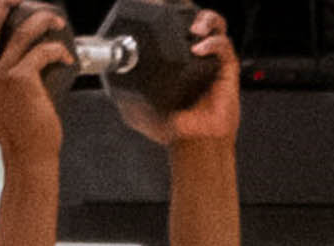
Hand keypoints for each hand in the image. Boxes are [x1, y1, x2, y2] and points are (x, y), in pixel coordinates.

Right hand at [0, 0, 71, 161]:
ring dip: (41, 18)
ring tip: (53, 19)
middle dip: (6, 1)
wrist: (25, 154)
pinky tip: (66, 54)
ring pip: (21, 29)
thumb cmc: (10, 135)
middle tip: (22, 0)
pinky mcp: (20, 79)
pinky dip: (59, 49)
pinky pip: (43, 50)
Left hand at [123, 7, 242, 144]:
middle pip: (193, 18)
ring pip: (214, 24)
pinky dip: (212, 43)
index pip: (171, 26)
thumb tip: (107, 76)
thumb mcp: (136, 108)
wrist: (192, 143)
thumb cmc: (170, 126)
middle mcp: (193, 53)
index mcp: (174, 58)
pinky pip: (223, 45)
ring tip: (193, 28)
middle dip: (184, 9)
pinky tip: (198, 49)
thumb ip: (122, 92)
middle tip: (171, 10)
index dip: (164, 12)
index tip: (152, 6)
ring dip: (205, 19)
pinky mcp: (226, 67)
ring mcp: (210, 58)